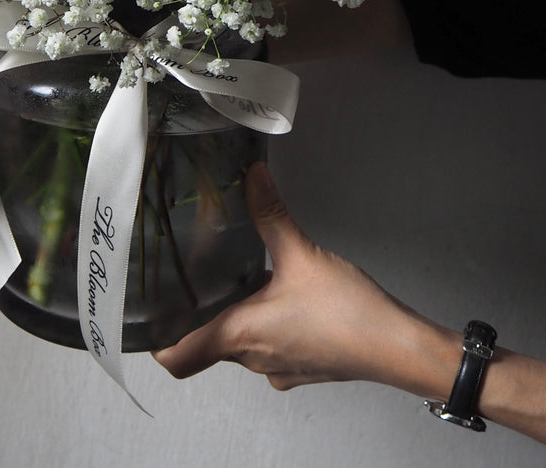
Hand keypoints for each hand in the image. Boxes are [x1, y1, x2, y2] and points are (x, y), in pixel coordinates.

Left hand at [153, 162, 432, 389]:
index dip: (156, 340)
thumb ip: (270, 214)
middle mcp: (253, 359)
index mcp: (240, 336)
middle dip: (199, 310)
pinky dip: (264, 320)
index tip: (146, 313)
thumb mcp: (300, 253)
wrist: (399, 348)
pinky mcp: (302, 365)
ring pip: (239, 341)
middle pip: (206, 342)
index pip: (178, 357)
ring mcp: (279, 367)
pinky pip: (268, 344)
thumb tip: (252, 176)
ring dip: (235, 311)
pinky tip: (277, 291)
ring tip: (233, 273)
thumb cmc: (349, 314)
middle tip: (191, 273)